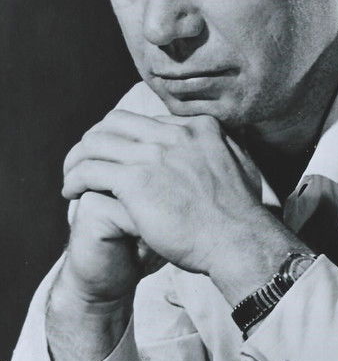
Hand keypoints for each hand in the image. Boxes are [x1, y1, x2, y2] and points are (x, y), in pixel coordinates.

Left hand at [62, 110, 266, 292]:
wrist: (238, 240)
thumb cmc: (241, 216)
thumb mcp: (241, 167)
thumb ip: (224, 150)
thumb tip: (220, 145)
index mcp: (198, 127)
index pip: (147, 120)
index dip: (126, 137)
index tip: (117, 155)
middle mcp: (173, 133)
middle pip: (116, 122)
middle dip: (95, 139)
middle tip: (86, 160)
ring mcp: (153, 154)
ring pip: (96, 142)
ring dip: (78, 159)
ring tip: (72, 177)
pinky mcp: (134, 179)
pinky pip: (89, 170)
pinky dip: (75, 179)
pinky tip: (72, 192)